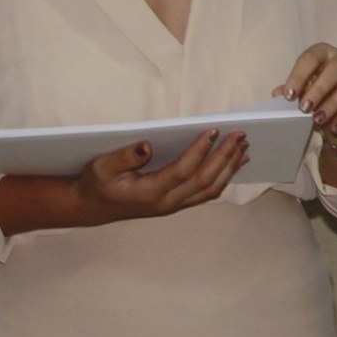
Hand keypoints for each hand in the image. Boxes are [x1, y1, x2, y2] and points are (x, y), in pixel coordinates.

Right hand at [72, 129, 248, 223]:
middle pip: (205, 181)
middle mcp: (167, 203)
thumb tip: (147, 145)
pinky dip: (225, 176)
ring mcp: (175, 205)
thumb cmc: (97, 183)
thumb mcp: (101, 166)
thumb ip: (125, 156)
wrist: (93, 206)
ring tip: (244, 145)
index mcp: (150, 193)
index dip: (200, 151)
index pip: (183, 171)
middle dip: (225, 157)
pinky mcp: (178, 203)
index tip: (214, 130)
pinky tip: (235, 161)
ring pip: (211, 189)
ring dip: (229, 167)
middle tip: (240, 135)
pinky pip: (207, 192)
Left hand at [277, 44, 336, 152]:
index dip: (299, 75)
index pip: (311, 57)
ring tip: (317, 119)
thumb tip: (277, 94)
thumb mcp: (304, 92)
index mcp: (324, 54)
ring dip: (333, 103)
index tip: (289, 96)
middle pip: (335, 68)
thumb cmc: (319, 98)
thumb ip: (292, 91)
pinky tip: (335, 128)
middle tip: (304, 108)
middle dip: (319, 88)